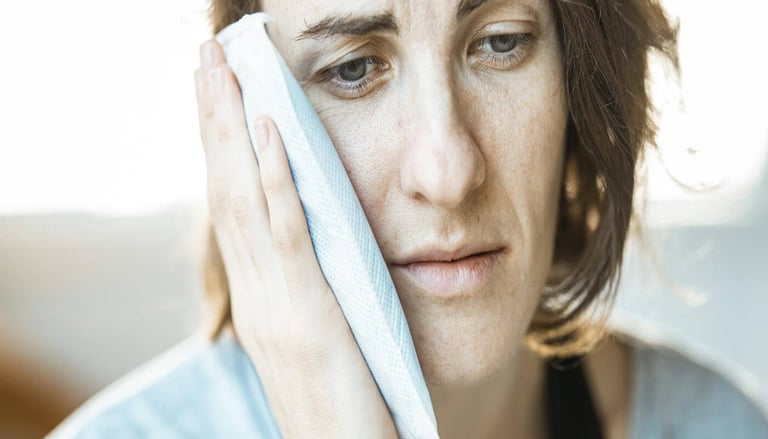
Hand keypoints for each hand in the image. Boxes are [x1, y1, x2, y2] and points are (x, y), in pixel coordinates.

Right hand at [194, 39, 396, 437]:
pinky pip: (286, 235)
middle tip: (204, 58)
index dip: (218, 148)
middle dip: (212, 120)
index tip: (215, 94)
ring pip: (242, 200)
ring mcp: (274, 306)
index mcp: (258, 300)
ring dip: (230, 129)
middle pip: (223, 190)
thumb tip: (314, 245)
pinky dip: (272, 178)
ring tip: (221, 70)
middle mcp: (254, 297)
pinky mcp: (307, 315)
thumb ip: (306, 293)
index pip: (230, 209)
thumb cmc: (343, 407)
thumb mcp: (317, 340)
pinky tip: (267, 130)